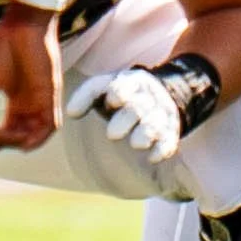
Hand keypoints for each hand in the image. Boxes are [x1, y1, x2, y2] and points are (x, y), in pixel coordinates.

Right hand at [0, 6, 61, 152]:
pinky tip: (23, 140)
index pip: (11, 129)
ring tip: (1, 134)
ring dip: (20, 141)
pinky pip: (50, 125)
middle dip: (6, 141)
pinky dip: (38, 137)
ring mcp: (41, 101)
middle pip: (23, 135)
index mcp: (17, 100)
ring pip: (36, 134)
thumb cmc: (5, 46)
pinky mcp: (50, 96)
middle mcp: (31, 104)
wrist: (20, 26)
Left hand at [66, 65, 182, 159]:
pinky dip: (162, 149)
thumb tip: (71, 113)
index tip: (111, 102)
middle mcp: (148, 98)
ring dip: (146, 134)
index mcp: (130, 82)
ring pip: (155, 124)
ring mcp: (161, 115)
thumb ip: (86, 96)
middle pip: (138, 108)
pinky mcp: (170, 133)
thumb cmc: (120, 94)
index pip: (124, 86)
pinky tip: (153, 158)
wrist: (158, 94)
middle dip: (127, 119)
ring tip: (135, 144)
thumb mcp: (104, 88)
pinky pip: (169, 141)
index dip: (119, 92)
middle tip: (112, 134)